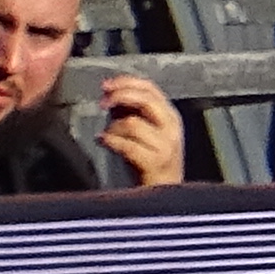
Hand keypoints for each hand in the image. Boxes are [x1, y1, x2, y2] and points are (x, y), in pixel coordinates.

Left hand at [94, 72, 179, 187]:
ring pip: (132, 123)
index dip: (127, 82)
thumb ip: (132, 111)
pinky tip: (103, 142)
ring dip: (113, 127)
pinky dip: (110, 141)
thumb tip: (111, 94)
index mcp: (170, 116)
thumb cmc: (149, 160)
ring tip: (108, 135)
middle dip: (120, 96)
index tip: (106, 85)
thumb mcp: (145, 129)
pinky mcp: (154, 162)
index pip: (151, 88)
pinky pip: (126, 145)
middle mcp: (172, 128)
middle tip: (103, 102)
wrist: (163, 191)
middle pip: (146, 100)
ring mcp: (165, 145)